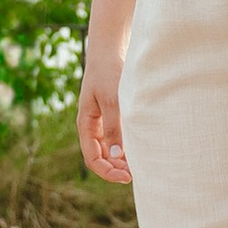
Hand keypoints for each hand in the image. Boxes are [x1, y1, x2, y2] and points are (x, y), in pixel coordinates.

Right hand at [77, 41, 130, 183]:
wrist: (110, 51)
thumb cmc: (108, 73)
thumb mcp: (111, 100)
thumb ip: (114, 125)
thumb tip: (116, 154)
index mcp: (86, 125)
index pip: (93, 158)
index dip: (108, 171)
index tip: (127, 177)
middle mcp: (93, 126)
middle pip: (102, 157)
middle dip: (117, 168)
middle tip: (138, 173)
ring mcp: (102, 121)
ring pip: (111, 149)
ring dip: (123, 158)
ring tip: (142, 162)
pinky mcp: (113, 115)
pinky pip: (118, 137)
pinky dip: (128, 145)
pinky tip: (142, 146)